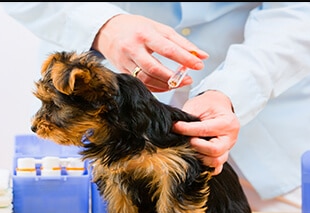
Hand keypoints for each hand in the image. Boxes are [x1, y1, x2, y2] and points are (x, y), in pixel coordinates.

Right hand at [92, 14, 208, 91]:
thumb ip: (181, 43)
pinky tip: (164, 86)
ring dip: (165, 85)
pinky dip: (154, 87)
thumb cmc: (136, 28)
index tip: (198, 65)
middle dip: (173, 77)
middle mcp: (133, 48)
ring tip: (177, 83)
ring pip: (146, 79)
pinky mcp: (122, 71)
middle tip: (188, 79)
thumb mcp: (159, 29)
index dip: (185, 59)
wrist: (108, 30)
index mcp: (144, 34)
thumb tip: (201, 55)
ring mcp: (126, 61)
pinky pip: (140, 83)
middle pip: (154, 68)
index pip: (168, 49)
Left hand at [172, 90, 239, 174]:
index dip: (187, 130)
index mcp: (227, 122)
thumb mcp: (198, 105)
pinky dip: (205, 165)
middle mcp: (230, 138)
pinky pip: (216, 167)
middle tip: (185, 139)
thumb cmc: (208, 105)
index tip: (175, 127)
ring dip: (199, 156)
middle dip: (196, 146)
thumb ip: (188, 118)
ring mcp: (228, 149)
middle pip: (214, 151)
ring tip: (189, 146)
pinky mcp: (223, 155)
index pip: (205, 130)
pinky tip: (195, 156)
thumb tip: (174, 129)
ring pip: (216, 161)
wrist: (217, 106)